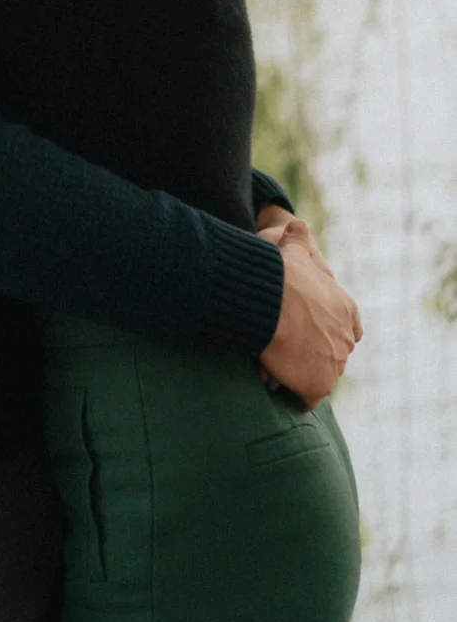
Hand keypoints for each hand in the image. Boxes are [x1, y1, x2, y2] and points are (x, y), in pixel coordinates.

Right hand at [260, 222, 362, 409]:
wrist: (272, 300)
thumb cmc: (282, 274)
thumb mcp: (294, 249)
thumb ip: (298, 237)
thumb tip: (297, 224)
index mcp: (346, 309)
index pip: (350, 327)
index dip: (330, 329)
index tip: (311, 330)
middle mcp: (346, 340)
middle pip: (333, 353)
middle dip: (313, 354)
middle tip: (286, 349)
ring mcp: (334, 365)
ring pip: (320, 375)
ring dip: (301, 374)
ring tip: (277, 367)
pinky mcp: (318, 386)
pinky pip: (308, 398)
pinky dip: (296, 394)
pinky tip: (278, 383)